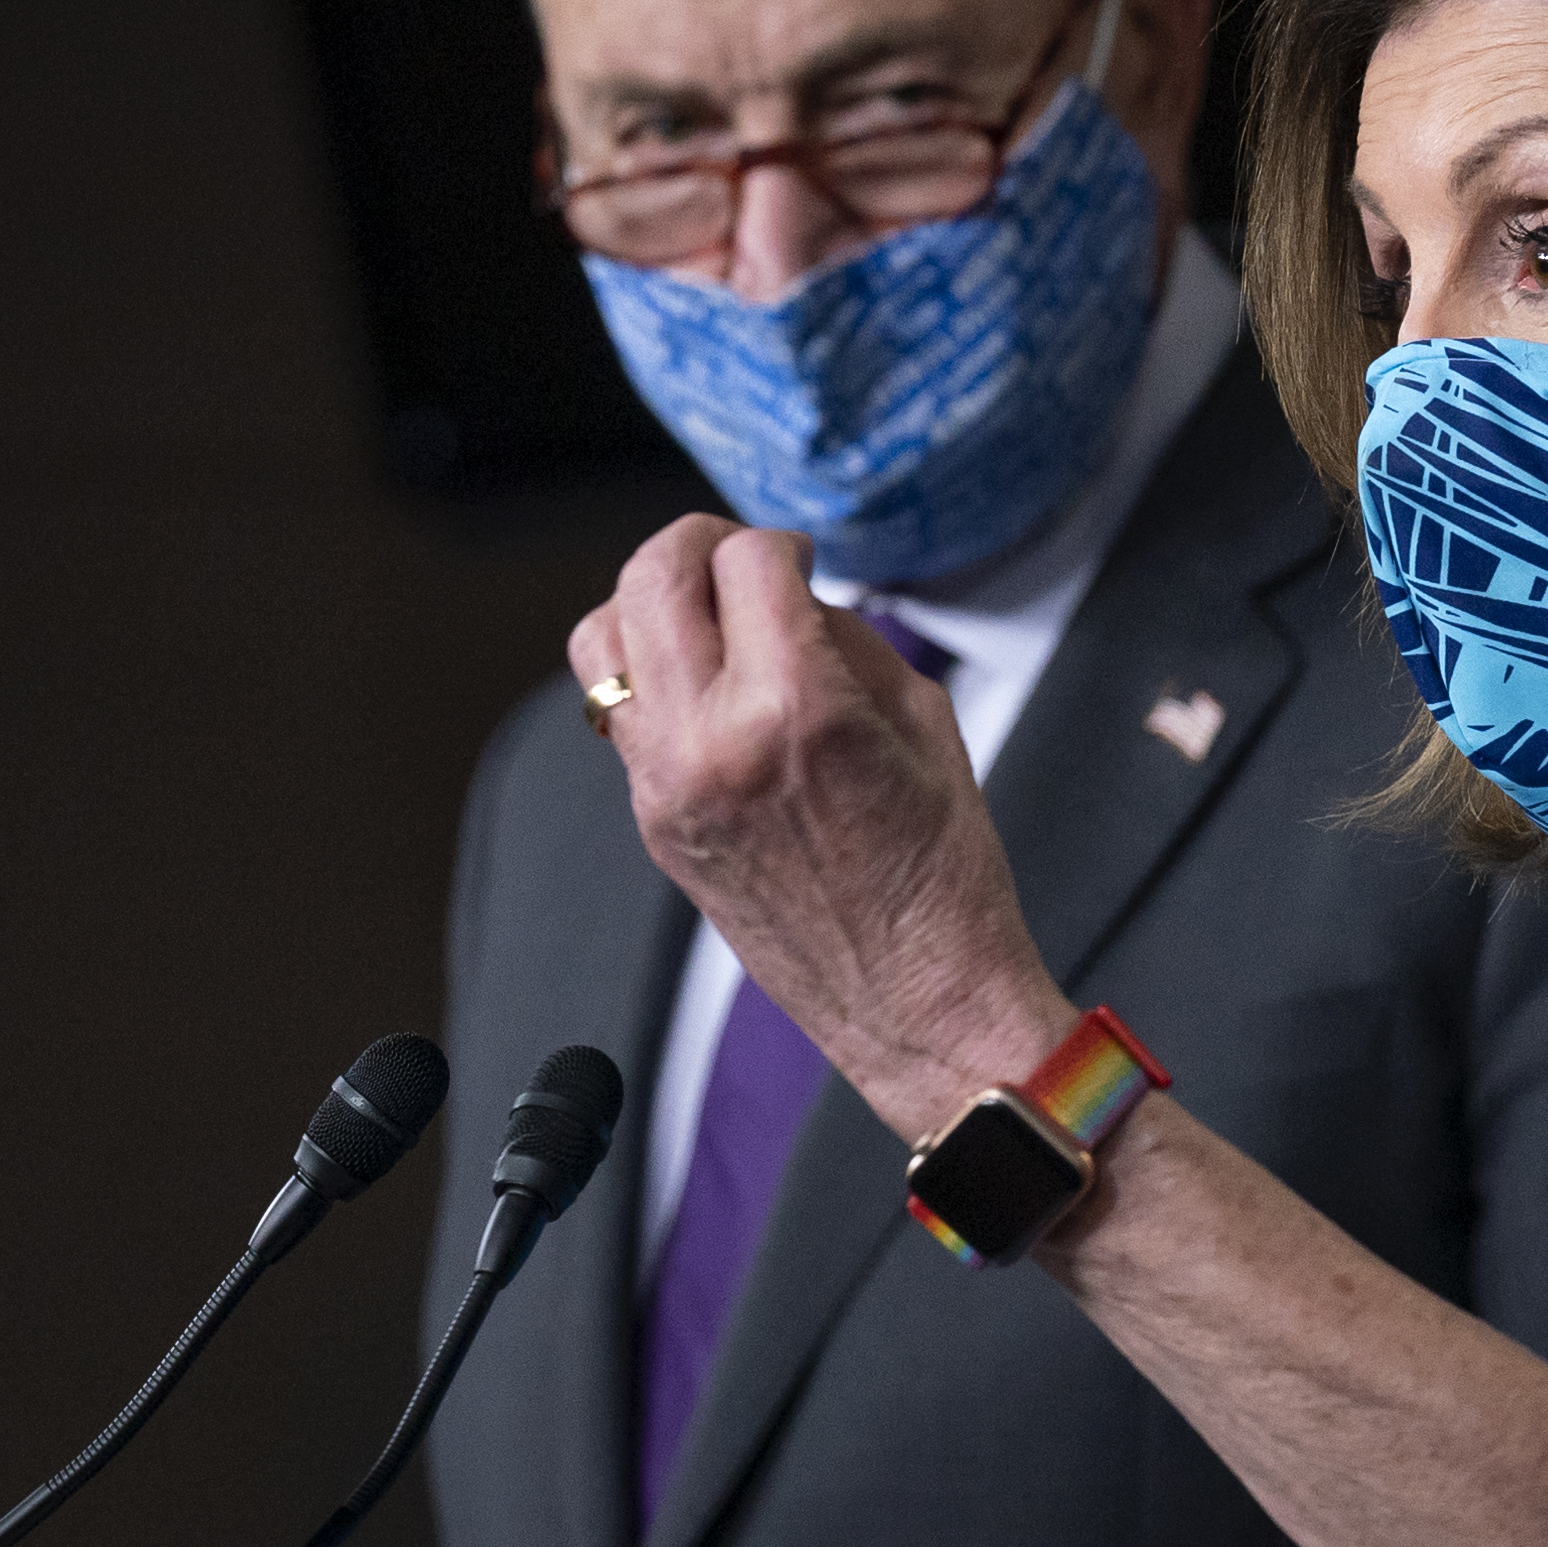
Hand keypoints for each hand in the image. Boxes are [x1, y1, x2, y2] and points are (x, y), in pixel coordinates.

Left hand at [569, 516, 1074, 1137]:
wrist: (918, 1004)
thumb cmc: (945, 874)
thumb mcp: (924, 722)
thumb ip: (849, 642)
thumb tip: (796, 598)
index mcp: (797, 708)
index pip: (747, 561)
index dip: (783, 542)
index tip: (804, 556)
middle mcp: (713, 741)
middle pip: (652, 578)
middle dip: (697, 543)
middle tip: (738, 554)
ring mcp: (668, 788)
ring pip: (602, 640)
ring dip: (651, 604)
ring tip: (706, 613)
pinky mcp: (654, 826)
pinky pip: (621, 715)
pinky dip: (653, 675)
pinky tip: (709, 684)